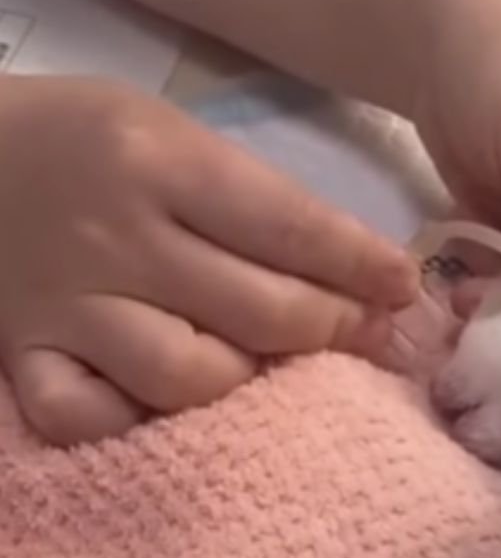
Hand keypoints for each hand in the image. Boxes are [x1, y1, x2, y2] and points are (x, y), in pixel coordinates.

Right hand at [0, 76, 417, 444]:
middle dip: (336, 330)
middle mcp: (116, 236)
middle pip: (260, 312)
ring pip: (189, 377)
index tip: (405, 289)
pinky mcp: (21, 357)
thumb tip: (365, 270)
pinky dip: (137, 421)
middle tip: (371, 334)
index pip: (292, 228)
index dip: (365, 268)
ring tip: (270, 366)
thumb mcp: (172, 136)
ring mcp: (64, 306)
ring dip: (249, 380)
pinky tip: (163, 403)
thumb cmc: (84, 141)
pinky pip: (89, 419)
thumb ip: (258, 200)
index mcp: (160, 161)